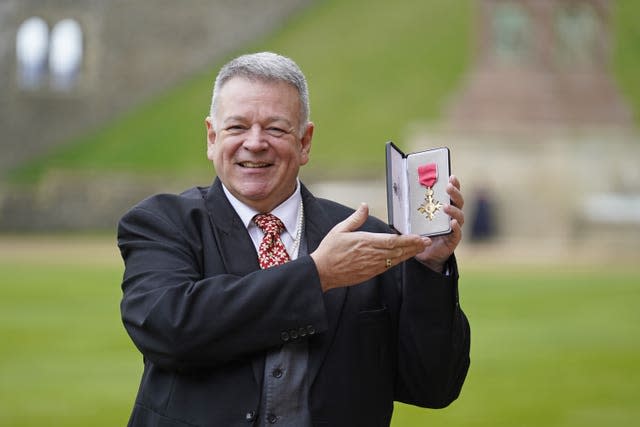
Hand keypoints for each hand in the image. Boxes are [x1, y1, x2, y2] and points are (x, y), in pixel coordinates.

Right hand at [310, 203, 428, 291]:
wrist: (322, 272)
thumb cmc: (329, 251)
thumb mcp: (340, 230)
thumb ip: (355, 218)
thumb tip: (364, 206)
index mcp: (365, 241)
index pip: (392, 241)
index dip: (408, 240)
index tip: (419, 237)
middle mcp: (371, 254)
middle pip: (398, 251)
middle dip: (414, 246)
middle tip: (427, 242)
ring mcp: (372, 266)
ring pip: (395, 260)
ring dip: (409, 254)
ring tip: (420, 249)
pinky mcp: (370, 273)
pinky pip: (388, 267)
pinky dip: (398, 261)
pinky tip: (404, 258)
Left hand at [415, 175, 463, 272]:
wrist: (423, 254)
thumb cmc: (419, 233)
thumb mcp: (412, 220)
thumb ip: (407, 210)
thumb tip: (395, 198)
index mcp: (443, 208)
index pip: (451, 194)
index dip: (454, 184)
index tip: (451, 175)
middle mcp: (451, 216)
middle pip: (458, 201)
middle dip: (455, 193)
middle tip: (448, 187)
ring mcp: (454, 228)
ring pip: (459, 216)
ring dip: (454, 210)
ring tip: (446, 207)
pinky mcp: (453, 240)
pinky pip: (458, 233)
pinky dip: (456, 227)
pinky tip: (452, 223)